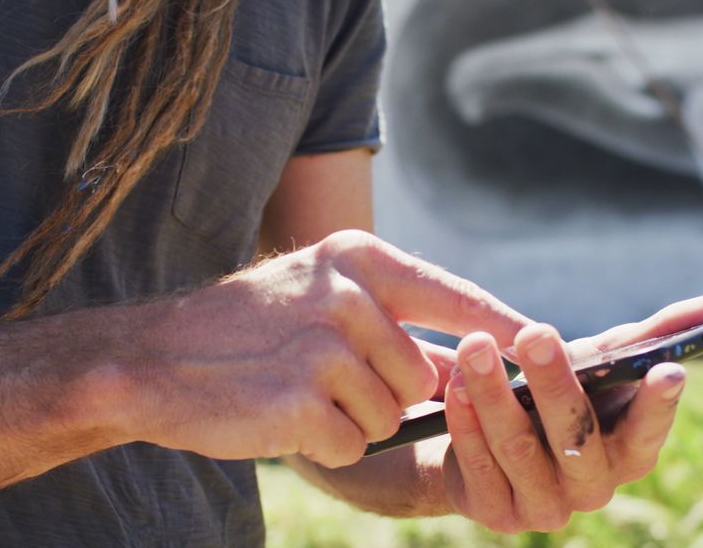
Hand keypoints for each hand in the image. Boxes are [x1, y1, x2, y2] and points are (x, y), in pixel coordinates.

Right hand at [108, 230, 528, 467]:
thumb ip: (388, 324)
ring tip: (294, 392)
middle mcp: (349, 293)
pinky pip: (351, 443)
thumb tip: (459, 369)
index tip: (553, 349)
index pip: (458, 297)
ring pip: (390, 413)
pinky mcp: (304, 397)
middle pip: (424, 373)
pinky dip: (322, 444)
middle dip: (387, 394)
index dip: (506, 328)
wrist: (149, 360)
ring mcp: (327, 344)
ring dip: (351, 419)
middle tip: (320, 380)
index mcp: (359, 258)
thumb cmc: (240, 332)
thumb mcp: (316, 299)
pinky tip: (278, 417)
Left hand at [441, 294, 702, 531]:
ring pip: (520, 448)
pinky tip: (454, 388)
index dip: (658, 405)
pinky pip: (481, 466)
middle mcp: (594, 487)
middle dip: (554, 382)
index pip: (649, 433)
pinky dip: (466, 423)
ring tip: (474, 347)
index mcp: (630, 451)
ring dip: (494, 395)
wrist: (489, 439)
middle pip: (576, 436)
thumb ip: (659, 335)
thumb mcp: (604, 361)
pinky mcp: (498, 513)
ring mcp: (546, 506)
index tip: (667, 369)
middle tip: (534, 332)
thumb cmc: (558, 393)